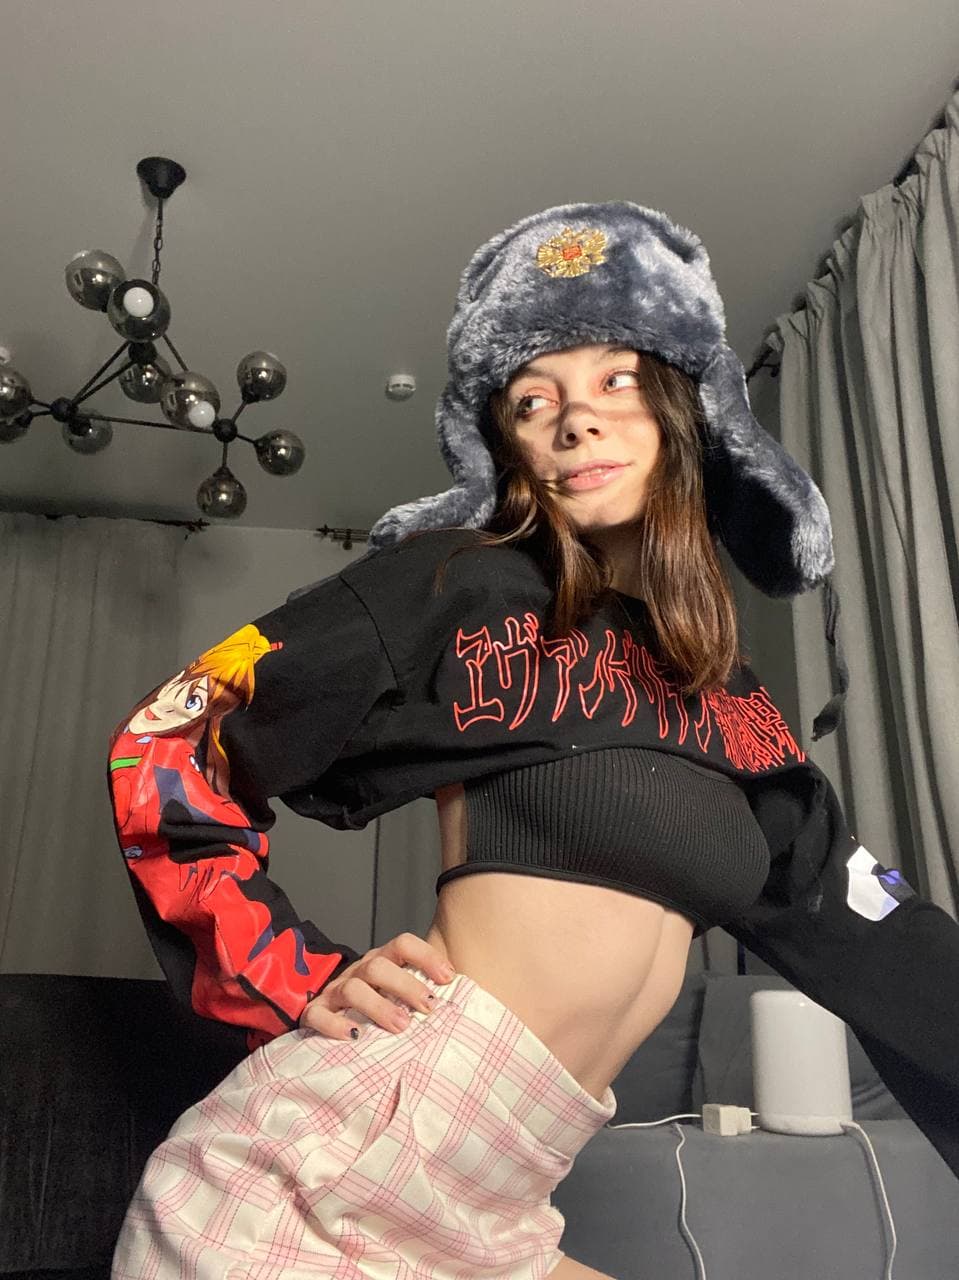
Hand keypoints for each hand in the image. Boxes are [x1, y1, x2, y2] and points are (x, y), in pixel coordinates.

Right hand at [298, 932, 455, 1037]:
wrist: (339, 1024)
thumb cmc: (387, 1010)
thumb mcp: (409, 998)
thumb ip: (433, 998)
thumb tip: (476, 1007)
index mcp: (384, 961)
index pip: (403, 944)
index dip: (426, 957)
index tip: (450, 979)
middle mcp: (360, 971)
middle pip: (379, 967)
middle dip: (406, 986)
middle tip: (429, 1009)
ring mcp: (336, 991)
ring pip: (353, 988)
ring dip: (378, 1006)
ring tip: (401, 1027)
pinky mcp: (315, 1013)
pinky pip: (318, 1014)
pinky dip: (334, 1025)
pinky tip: (354, 1037)